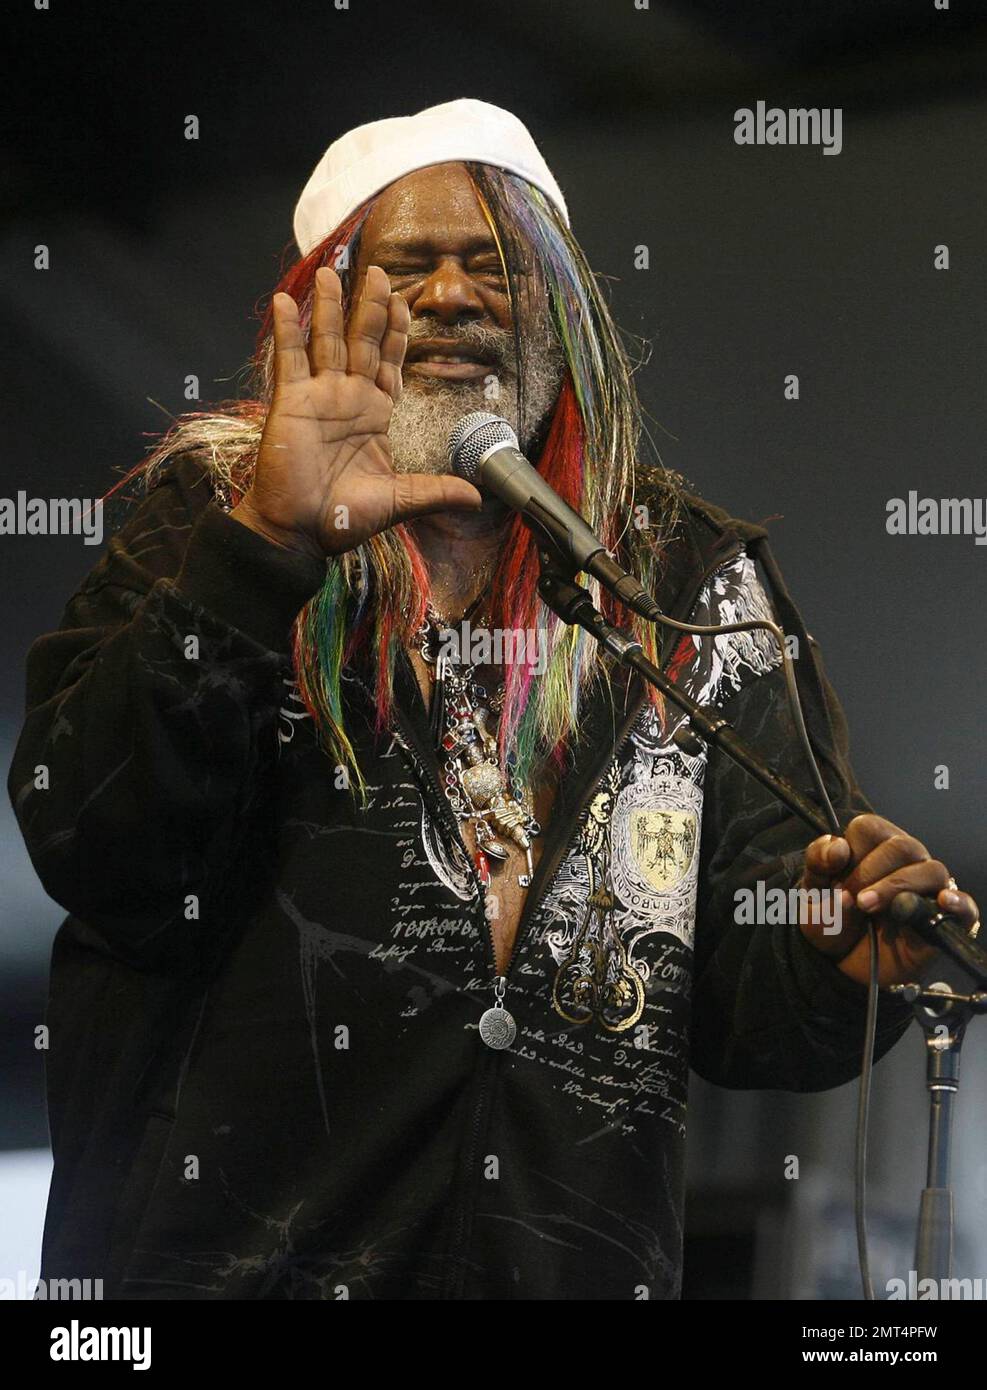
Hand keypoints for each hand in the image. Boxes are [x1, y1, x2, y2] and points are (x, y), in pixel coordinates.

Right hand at [231, 264, 481, 558]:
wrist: (299, 531)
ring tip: (331, 273)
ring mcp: (317, 396)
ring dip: (327, 307)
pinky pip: (288, 358)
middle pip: (362, 341)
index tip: (404, 301)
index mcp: (374, 415)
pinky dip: (286, 329)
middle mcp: (348, 398)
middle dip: (370, 306)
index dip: (397, 332)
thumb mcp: (399, 500)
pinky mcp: (290, 402)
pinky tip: (284, 300)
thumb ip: (435, 492)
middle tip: (378, 271)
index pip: (390, 362)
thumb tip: (476, 498)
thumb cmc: (343, 518)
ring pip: (325, 340)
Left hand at [798, 813, 978, 987]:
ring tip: (869, 908)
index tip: (835, 880)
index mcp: (872, 848)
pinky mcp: (943, 921)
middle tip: (851, 900)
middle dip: (869, 872)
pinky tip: (942, 903)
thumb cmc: (830, 922)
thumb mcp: (810, 894)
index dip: (851, 851)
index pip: (869, 827)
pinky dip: (957, 902)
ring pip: (931, 870)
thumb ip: (817, 864)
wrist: (839, 966)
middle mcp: (905, 863)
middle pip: (901, 846)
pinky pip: (964, 905)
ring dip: (897, 887)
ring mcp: (927, 890)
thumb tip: (838, 848)